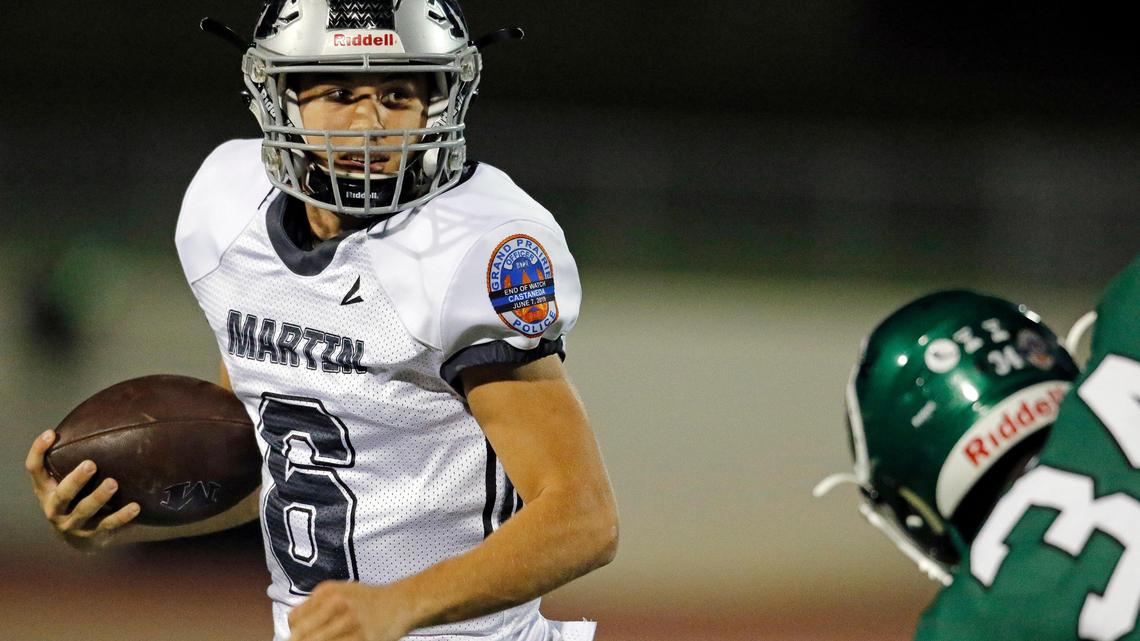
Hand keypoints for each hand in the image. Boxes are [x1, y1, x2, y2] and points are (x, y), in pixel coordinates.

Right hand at [25, 430, 140, 550]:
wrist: (81, 537)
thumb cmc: (75, 497)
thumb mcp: (65, 480)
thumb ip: (72, 458)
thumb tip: (101, 421)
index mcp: (45, 490)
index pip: (34, 470)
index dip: (38, 452)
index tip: (50, 433)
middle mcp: (54, 508)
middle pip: (62, 494)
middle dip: (75, 480)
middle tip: (91, 464)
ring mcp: (72, 524)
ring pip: (84, 511)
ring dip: (98, 497)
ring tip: (113, 483)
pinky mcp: (92, 535)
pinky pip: (108, 525)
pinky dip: (122, 516)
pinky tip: (135, 506)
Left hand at [288, 581, 415, 640]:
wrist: (400, 603)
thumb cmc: (367, 600)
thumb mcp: (340, 592)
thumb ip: (317, 605)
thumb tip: (294, 629)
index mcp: (327, 592)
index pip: (294, 619)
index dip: (293, 632)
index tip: (299, 638)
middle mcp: (336, 604)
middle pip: (302, 635)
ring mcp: (349, 622)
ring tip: (330, 640)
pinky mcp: (362, 637)